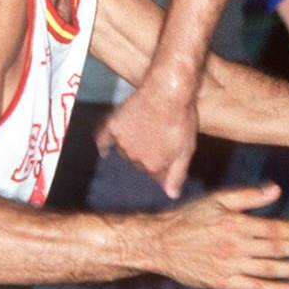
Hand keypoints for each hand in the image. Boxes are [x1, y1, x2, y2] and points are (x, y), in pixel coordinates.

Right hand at [100, 83, 197, 199]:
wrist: (167, 92)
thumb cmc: (181, 120)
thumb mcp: (186, 150)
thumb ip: (177, 174)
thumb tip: (171, 196)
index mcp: (153, 166)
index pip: (155, 173)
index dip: (162, 163)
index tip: (168, 151)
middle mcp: (134, 159)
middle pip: (139, 162)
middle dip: (148, 154)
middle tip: (158, 137)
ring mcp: (122, 143)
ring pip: (124, 151)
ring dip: (132, 146)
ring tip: (145, 130)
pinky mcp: (112, 126)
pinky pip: (103, 139)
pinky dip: (103, 146)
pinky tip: (104, 152)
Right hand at [147, 183, 288, 288]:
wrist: (159, 244)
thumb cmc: (189, 218)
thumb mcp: (216, 200)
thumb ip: (248, 196)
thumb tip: (276, 189)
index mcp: (236, 224)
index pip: (274, 229)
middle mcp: (235, 246)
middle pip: (276, 249)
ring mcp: (230, 266)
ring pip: (269, 269)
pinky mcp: (223, 282)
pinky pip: (254, 287)